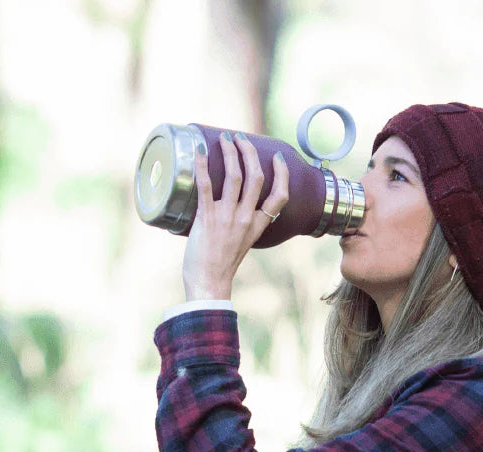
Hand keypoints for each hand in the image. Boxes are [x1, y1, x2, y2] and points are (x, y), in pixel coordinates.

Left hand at [181, 131, 289, 300]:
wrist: (208, 283)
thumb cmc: (220, 266)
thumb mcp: (240, 244)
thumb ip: (240, 224)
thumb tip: (226, 205)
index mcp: (257, 225)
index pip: (280, 196)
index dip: (282, 173)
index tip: (278, 158)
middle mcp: (245, 218)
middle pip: (255, 176)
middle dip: (249, 152)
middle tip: (240, 138)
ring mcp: (227, 218)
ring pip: (235, 176)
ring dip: (230, 152)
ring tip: (225, 139)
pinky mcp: (207, 219)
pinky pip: (206, 186)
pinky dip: (202, 166)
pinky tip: (200, 153)